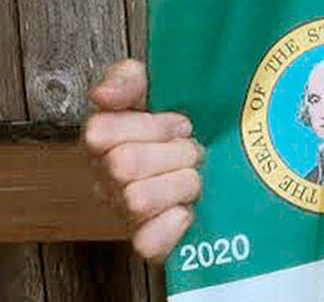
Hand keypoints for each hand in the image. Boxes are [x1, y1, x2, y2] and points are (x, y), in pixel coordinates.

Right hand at [82, 59, 202, 261]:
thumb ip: (127, 79)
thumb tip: (102, 95)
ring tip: (194, 176)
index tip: (180, 123)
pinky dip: (175, 224)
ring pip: (138, 201)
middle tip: (192, 149)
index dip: (148, 125)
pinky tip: (190, 209)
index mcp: (105, 140)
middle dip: (173, 152)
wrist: (225, 156)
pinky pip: (148, 243)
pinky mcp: (149, 244)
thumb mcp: (157, 86)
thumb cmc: (185, 125)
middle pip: (123, 165)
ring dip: (181, 184)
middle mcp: (108, 179)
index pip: (99, 132)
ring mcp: (126, 214)